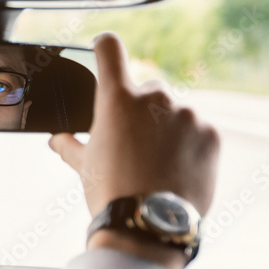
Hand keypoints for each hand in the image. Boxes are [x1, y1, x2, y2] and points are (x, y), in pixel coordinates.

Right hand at [49, 33, 219, 268]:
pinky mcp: (211, 133)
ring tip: (155, 162)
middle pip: (146, 88)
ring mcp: (187, 114)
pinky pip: (197, 129)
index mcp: (117, 99)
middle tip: (132, 142)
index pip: (109, 48)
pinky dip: (187, 143)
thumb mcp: (83, 167)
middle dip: (139, 109)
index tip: (103, 49)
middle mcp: (154, 98)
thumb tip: (57, 140)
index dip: (104, 45)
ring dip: (165, 128)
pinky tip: (175, 168)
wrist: (148, 223)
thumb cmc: (110, 192)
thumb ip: (70, 145)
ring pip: (174, 111)